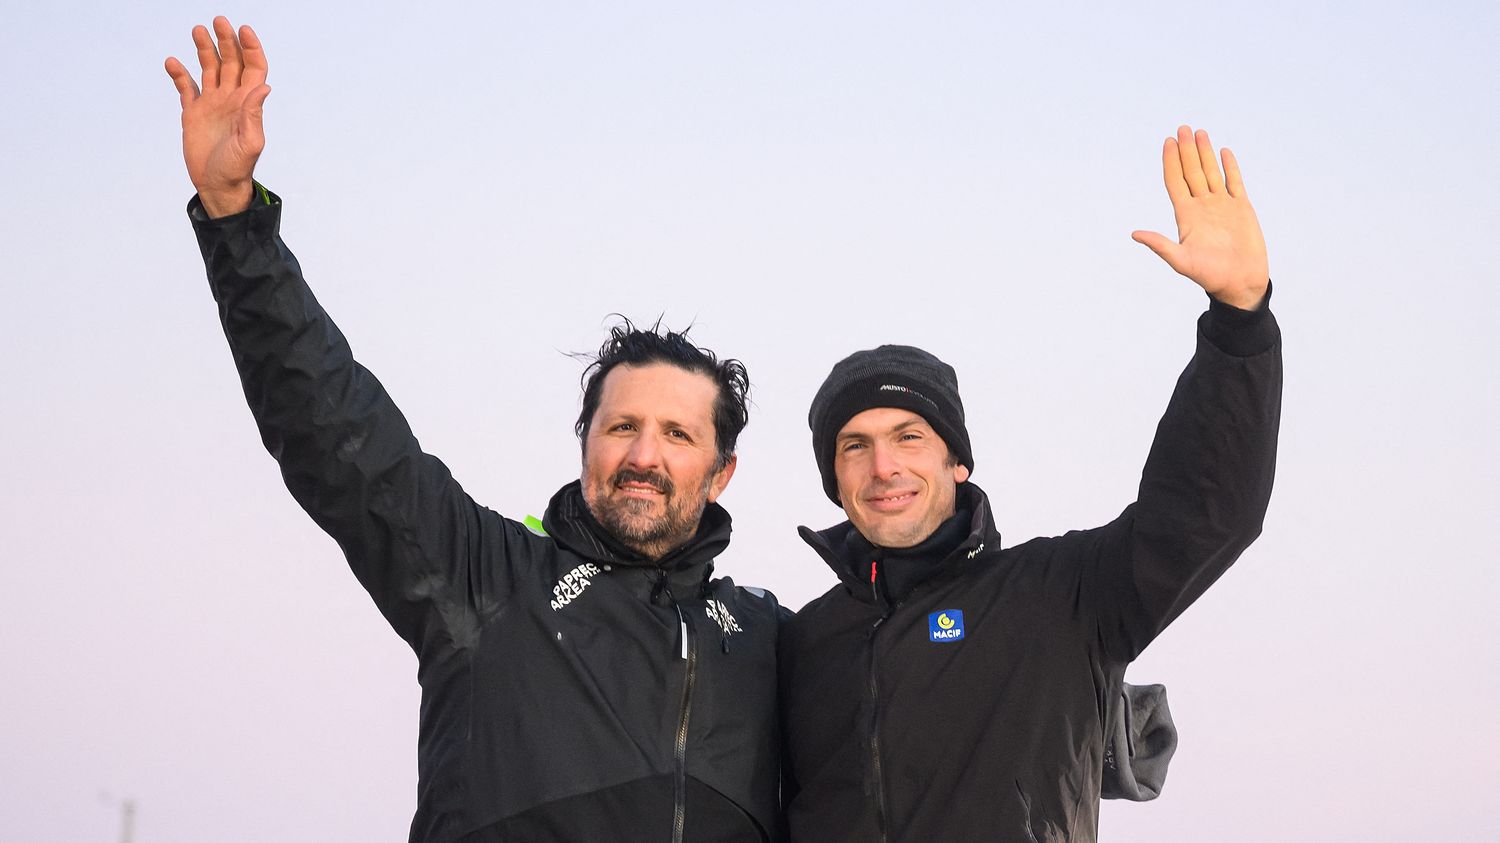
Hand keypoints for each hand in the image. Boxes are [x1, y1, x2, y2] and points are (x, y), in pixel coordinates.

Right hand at [165, 17, 270, 217]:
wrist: (217, 185)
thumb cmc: (237, 168)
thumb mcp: (250, 142)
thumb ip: (254, 114)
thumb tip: (263, 86)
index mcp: (248, 103)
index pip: (253, 68)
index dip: (250, 48)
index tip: (243, 29)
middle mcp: (231, 99)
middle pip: (231, 62)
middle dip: (226, 41)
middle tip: (218, 21)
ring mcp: (212, 104)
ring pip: (209, 69)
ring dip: (204, 49)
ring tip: (197, 30)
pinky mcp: (193, 113)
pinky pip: (186, 87)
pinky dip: (179, 74)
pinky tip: (172, 62)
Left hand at [1132, 126, 1268, 309]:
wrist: (1240, 282)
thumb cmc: (1209, 276)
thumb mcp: (1181, 260)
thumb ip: (1160, 245)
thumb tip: (1135, 234)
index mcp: (1186, 216)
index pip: (1175, 182)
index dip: (1170, 162)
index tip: (1167, 141)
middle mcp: (1202, 207)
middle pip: (1191, 172)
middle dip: (1186, 150)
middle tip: (1182, 128)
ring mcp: (1222, 206)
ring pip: (1211, 172)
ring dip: (1204, 153)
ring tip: (1199, 132)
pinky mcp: (1241, 208)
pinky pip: (1234, 182)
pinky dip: (1230, 166)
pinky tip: (1223, 151)